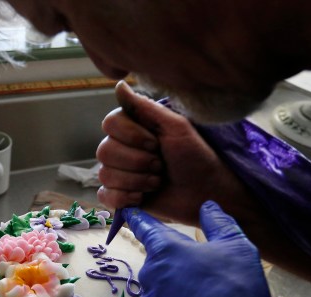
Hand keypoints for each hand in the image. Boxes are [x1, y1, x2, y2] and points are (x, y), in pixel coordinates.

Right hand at [96, 81, 253, 225]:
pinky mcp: (121, 197)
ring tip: (157, 181)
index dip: (131, 136)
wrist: (206, 192)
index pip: (109, 124)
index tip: (156, 143)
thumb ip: (144, 107)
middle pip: (104, 151)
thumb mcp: (175, 126)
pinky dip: (124, 197)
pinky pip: (105, 196)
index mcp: (132, 128)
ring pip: (105, 174)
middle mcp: (122, 148)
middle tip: (161, 165)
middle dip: (137, 161)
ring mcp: (119, 173)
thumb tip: (119, 85)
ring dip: (136, 180)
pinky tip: (142, 197)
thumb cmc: (195, 156)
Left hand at [123, 201, 290, 296]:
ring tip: (208, 289)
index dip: (137, 216)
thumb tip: (208, 206)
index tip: (128, 210)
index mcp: (165, 249)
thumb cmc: (236, 287)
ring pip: (162, 282)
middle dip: (176, 256)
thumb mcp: (236, 245)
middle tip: (204, 263)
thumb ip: (218, 221)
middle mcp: (151, 274)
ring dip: (178, 281)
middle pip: (159, 257)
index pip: (144, 225)